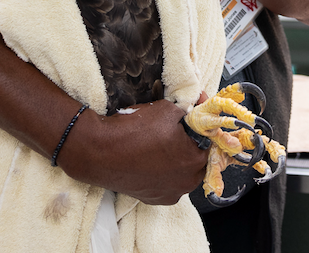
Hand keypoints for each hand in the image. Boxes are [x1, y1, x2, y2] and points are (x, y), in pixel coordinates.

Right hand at [59, 98, 206, 204]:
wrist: (99, 151)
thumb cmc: (132, 130)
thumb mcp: (166, 109)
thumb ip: (188, 112)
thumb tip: (195, 110)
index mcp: (194, 159)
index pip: (209, 138)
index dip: (202, 123)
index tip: (196, 111)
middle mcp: (186, 181)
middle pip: (198, 157)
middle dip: (191, 141)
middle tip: (178, 127)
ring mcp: (170, 193)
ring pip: (182, 171)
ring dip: (177, 157)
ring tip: (162, 142)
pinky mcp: (154, 198)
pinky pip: (167, 181)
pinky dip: (163, 170)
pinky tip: (151, 157)